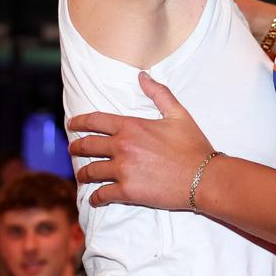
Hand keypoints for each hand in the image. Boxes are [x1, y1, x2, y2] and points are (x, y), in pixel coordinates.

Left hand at [68, 72, 214, 209]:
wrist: (203, 177)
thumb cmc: (192, 145)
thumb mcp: (178, 113)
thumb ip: (158, 93)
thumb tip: (142, 77)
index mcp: (132, 126)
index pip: (96, 121)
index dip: (80, 122)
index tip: (72, 124)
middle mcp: (122, 147)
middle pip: (88, 146)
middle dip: (76, 147)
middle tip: (72, 149)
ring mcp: (123, 170)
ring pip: (91, 171)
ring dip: (83, 173)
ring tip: (81, 175)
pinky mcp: (127, 192)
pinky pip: (102, 194)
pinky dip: (95, 197)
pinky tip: (94, 198)